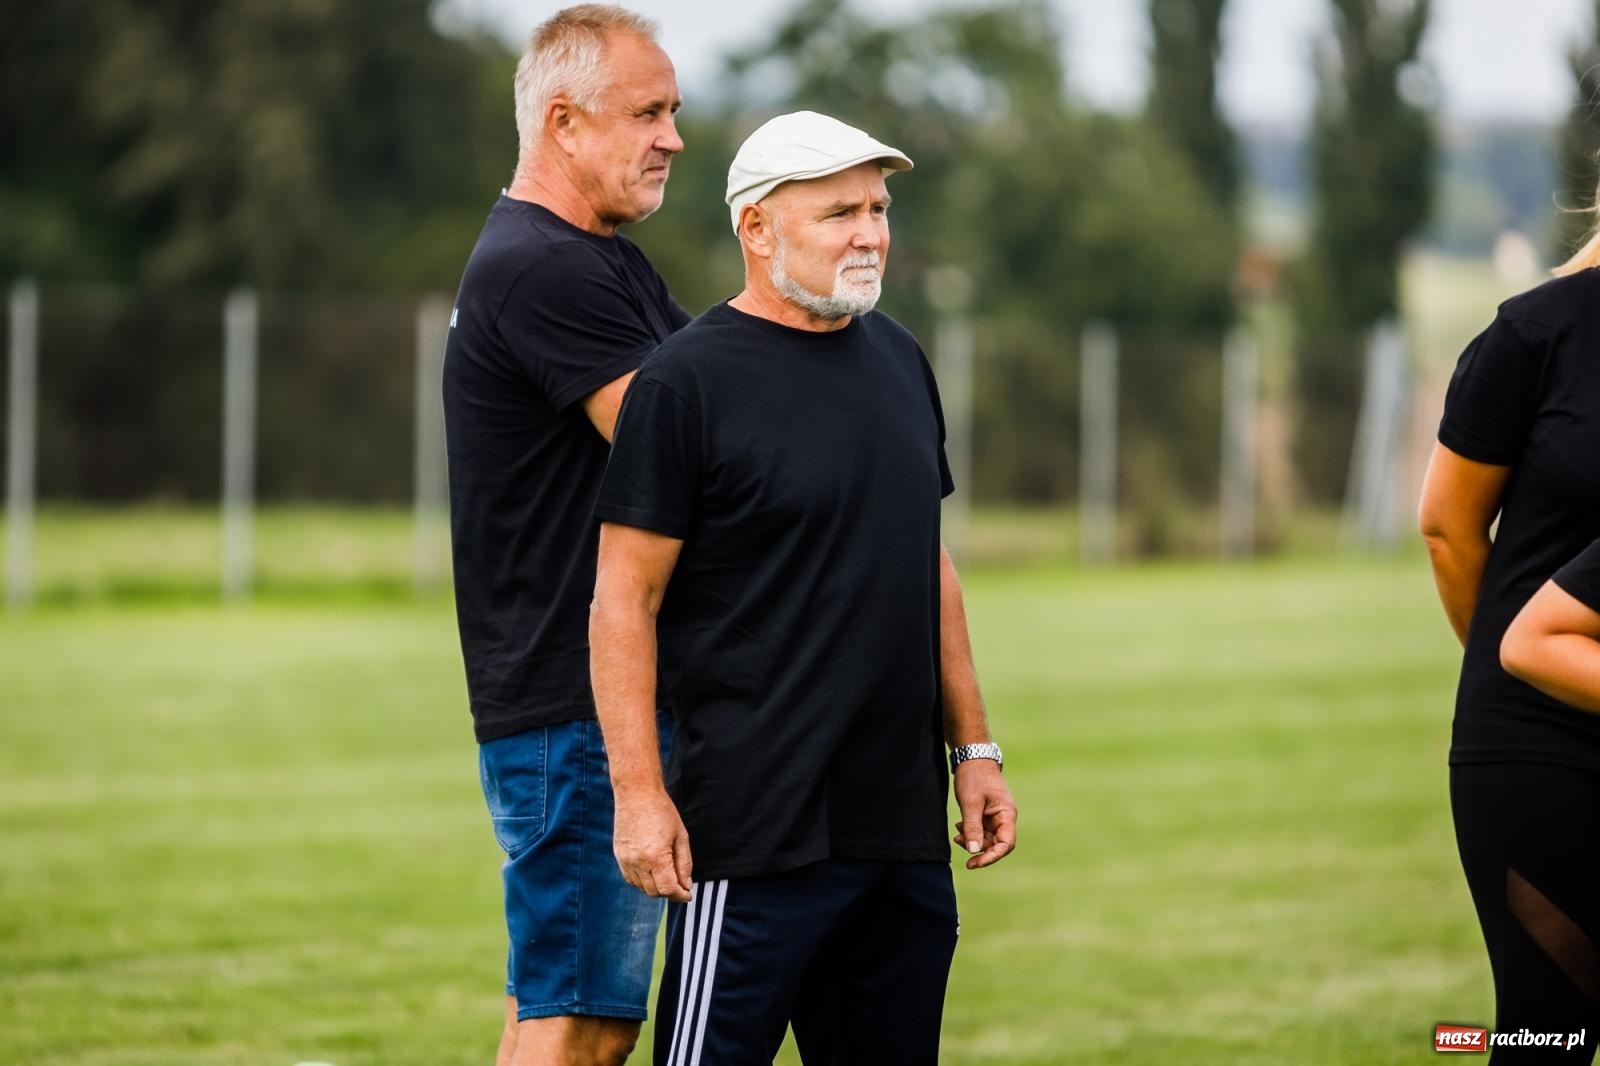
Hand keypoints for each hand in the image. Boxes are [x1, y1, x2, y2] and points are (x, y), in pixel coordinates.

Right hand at [613, 786, 692, 901]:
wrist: (637, 794)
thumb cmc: (662, 812)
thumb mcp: (681, 837)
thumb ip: (684, 864)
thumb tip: (686, 885)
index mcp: (656, 857)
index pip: (668, 889)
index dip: (680, 895)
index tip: (687, 895)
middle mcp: (638, 862)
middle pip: (654, 892)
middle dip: (669, 892)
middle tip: (680, 885)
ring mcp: (625, 859)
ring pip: (641, 887)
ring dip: (655, 887)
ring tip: (666, 875)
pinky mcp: (619, 855)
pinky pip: (630, 878)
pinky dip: (642, 881)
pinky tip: (651, 871)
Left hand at [951, 759, 1016, 869]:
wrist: (971, 757)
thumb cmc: (974, 776)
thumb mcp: (970, 802)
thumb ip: (972, 827)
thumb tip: (974, 851)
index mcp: (1007, 814)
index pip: (1006, 844)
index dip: (992, 856)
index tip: (974, 863)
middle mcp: (1004, 817)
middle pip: (996, 843)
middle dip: (979, 848)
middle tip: (959, 843)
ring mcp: (996, 815)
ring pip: (988, 838)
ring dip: (973, 840)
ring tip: (957, 834)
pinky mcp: (987, 813)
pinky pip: (982, 830)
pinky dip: (971, 832)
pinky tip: (959, 827)